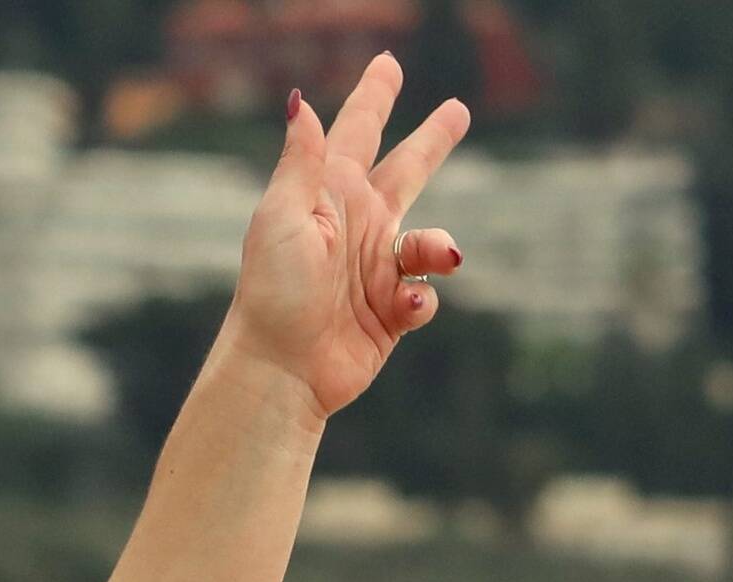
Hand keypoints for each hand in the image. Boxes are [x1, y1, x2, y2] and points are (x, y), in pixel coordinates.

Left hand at [222, 55, 470, 419]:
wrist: (282, 368)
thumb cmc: (274, 291)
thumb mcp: (284, 217)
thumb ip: (302, 162)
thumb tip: (301, 101)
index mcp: (331, 195)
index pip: (358, 131)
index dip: (375, 96)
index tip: (387, 63)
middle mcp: (359, 226)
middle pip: (407, 170)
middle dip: (432, 141)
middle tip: (458, 110)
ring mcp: (376, 270)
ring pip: (429, 241)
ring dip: (438, 245)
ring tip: (439, 257)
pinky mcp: (390, 312)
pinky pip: (425, 296)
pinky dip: (421, 299)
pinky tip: (401, 308)